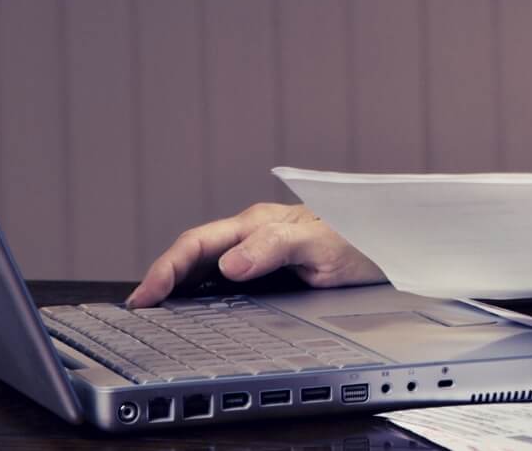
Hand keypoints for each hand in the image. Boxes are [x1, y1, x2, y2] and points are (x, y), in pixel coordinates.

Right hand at [126, 203, 385, 307]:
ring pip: (206, 266)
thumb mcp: (319, 245)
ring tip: (152, 309)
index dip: (166, 268)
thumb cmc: (362, 240)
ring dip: (177, 284)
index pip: (197, 243)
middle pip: (194, 254)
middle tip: (136, 308)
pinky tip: (194, 308)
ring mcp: (261, 251)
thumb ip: (274, 248)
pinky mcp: (271, 269)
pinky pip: (226, 278)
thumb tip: (228, 263)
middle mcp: (254, 234)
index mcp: (257, 223)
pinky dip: (201, 291)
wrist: (394, 244)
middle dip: (161, 277)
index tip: (145, 294)